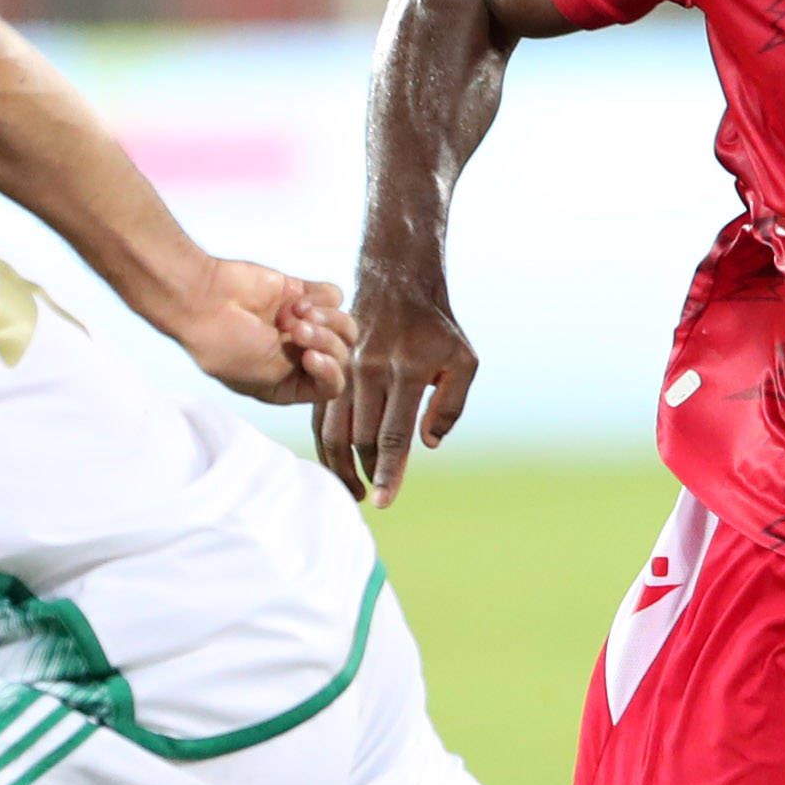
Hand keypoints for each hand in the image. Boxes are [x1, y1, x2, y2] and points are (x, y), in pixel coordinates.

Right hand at [165, 256, 354, 405]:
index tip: (309, 357)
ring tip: (296, 314)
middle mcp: (297, 356)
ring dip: (327, 320)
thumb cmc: (224, 346)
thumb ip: (306, 378)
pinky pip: (334, 297)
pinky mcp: (300, 293)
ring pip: (344, 326)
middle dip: (326, 341)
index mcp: (288, 384)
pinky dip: (321, 299)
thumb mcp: (264, 380)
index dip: (330, 371)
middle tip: (296, 331)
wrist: (203, 301)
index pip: (332, 385)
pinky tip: (296, 301)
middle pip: (342, 354)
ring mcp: (301, 324)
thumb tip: (331, 360)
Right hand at [316, 284, 476, 507]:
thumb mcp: (463, 360)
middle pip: (360, 438)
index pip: (393, 435)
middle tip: (373, 497)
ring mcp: (346, 367)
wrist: (396, 283)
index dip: (388, 473)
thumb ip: (451, 405)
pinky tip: (335, 463)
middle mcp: (372, 369)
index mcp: (408, 370)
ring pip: (333, 429)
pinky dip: (325, 444)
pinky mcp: (330, 367)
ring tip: (352, 490)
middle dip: (365, 473)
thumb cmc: (437, 329)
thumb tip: (428, 444)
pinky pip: (321, 414)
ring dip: (339, 466)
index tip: (384, 502)